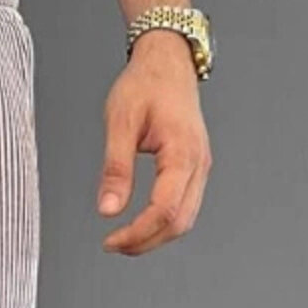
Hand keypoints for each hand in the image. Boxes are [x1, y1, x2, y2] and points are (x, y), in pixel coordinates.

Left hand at [96, 31, 212, 254]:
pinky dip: (164, 222)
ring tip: (124, 239)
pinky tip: (140, 223)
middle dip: (146, 241)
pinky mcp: (195, 167)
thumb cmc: (146, 84)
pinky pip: (185, 206)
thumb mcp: (120, 121)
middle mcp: (198, 163)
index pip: (164, 210)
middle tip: (113, 245)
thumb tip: (107, 209)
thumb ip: (115, 168)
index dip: (137, 233)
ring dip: (156, 236)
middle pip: (179, 223)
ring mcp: (200, 166)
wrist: (168, 62)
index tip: (110, 240)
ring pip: (186, 219)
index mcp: (182, 152)